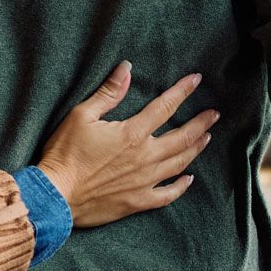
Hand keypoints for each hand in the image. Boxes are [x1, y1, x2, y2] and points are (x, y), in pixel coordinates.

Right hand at [35, 63, 216, 227]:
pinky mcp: (138, 201)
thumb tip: (126, 68)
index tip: (197, 80)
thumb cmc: (65, 154)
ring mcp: (144, 181)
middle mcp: (145, 157)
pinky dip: (181, 186)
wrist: (56, 196)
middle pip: (182, 137)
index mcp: (133, 134)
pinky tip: (188, 179)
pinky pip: (167, 195)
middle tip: (214, 114)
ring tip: (206, 138)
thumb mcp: (81, 115)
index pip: (165, 107)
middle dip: (201, 123)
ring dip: (195, 149)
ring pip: (179, 163)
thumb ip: (108, 93)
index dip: (183, 91)